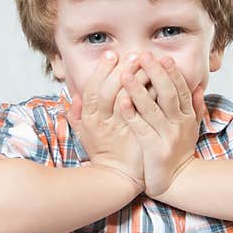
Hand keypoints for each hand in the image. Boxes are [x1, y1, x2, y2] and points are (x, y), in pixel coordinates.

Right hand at [66, 50, 144, 193]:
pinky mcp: (139, 136)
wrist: (119, 178)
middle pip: (109, 91)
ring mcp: (122, 130)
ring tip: (147, 63)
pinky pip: (145, 113)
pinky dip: (151, 97)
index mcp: (90, 120)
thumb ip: (76, 115)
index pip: (93, 90)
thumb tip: (73, 96)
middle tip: (133, 54)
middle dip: (121, 70)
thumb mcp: (84, 134)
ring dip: (138, 80)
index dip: (101, 71)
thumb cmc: (102, 152)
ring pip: (128, 100)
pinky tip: (159, 83)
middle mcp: (104, 123)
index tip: (111, 54)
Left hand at [116, 52, 205, 198]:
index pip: (180, 89)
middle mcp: (180, 124)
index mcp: (188, 117)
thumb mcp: (192, 129)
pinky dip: (132, 114)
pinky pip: (141, 128)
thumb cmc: (180, 152)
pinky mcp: (155, 149)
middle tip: (143, 56)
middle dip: (155, 73)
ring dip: (138, 89)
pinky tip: (122, 101)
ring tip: (125, 73)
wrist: (178, 183)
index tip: (162, 57)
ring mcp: (168, 137)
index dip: (172, 73)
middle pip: (168, 93)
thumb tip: (199, 86)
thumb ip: (196, 107)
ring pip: (152, 108)